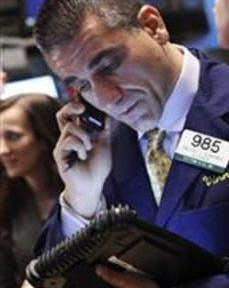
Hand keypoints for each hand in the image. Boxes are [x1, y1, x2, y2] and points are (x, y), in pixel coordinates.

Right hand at [53, 100, 111, 217]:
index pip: (73, 114)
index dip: (78, 105)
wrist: (93, 185)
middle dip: (72, 107)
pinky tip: (83, 156)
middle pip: (62, 115)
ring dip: (84, 136)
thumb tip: (109, 112)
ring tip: (89, 148)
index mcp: (79, 133)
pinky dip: (80, 146)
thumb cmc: (97, 166)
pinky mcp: (59, 154)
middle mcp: (68, 137)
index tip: (88, 102)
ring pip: (70, 127)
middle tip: (82, 108)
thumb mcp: (105, 143)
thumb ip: (104, 128)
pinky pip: (68, 141)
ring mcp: (62, 145)